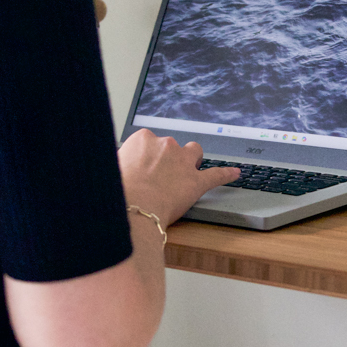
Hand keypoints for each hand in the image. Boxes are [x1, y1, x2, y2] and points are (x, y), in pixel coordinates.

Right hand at [118, 129, 239, 226]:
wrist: (133, 207)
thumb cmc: (119, 191)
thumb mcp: (111, 169)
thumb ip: (120, 164)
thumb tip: (122, 168)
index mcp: (142, 139)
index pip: (148, 142)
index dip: (147, 157)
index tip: (143, 168)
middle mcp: (165, 145)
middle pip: (171, 146)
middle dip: (167, 159)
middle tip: (157, 178)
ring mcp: (183, 162)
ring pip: (194, 152)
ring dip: (192, 160)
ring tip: (186, 172)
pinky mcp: (196, 181)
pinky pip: (216, 175)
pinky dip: (226, 174)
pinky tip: (235, 173)